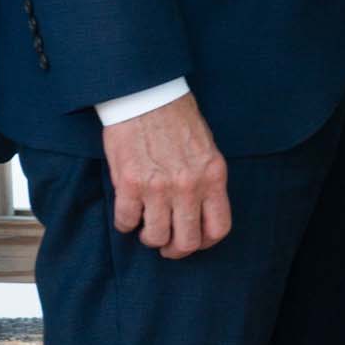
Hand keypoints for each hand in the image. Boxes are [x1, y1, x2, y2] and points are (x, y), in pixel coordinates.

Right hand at [102, 89, 231, 259]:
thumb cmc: (177, 118)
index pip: (218, 228)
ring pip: (156, 237)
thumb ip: (206, 180)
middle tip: (167, 244)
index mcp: (212, 176)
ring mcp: (158, 187)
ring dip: (150, 236)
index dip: (205, 242)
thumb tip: (200, 209)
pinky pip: (126, 221)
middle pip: (187, 241)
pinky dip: (126, 223)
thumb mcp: (206, 149)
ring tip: (146, 225)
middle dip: (175, 249)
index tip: (195, 239)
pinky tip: (128, 211)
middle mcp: (188, 186)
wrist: (147, 95)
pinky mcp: (130, 184)